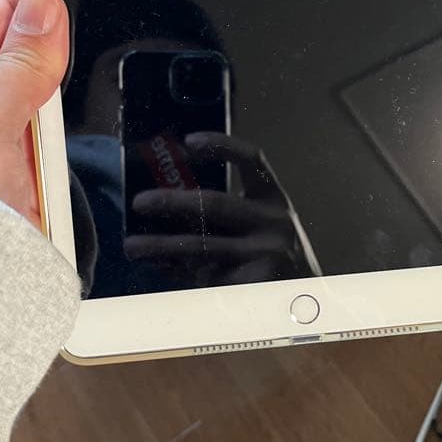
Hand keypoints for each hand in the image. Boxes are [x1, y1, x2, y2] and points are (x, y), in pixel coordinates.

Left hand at [0, 0, 68, 226]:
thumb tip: (45, 7)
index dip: (32, 5)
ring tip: (32, 150)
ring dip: (51, 124)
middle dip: (48, 73)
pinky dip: (56, 158)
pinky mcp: (14, 176)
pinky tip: (45, 171)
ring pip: (44, 106)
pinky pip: (50, 148)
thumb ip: (21, 62)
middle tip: (42, 97)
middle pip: (25, 60)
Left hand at [124, 132, 306, 284]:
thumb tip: (169, 199)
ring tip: (132, 246)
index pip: (253, 159)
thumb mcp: (264, 224)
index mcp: (275, 198)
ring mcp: (266, 255)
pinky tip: (160, 270)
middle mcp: (275, 222)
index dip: (222, 145)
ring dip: (160, 246)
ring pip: (201, 247)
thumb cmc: (274, 254)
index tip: (189, 141)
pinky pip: (206, 277)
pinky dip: (179, 273)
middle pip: (214, 203)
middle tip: (139, 202)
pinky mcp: (254, 286)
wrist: (310, 299)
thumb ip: (231, 211)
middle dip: (171, 201)